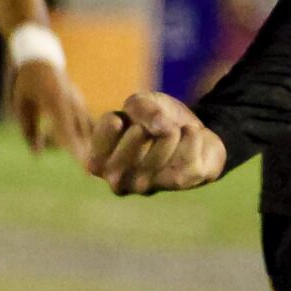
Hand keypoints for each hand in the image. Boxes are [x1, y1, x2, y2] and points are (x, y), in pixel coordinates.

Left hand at [10, 59, 91, 160]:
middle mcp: (73, 104)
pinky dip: (82, 139)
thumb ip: (29, 131)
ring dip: (84, 148)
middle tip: (94, 175)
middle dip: (88, 155)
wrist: (41, 60)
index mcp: (56, 101)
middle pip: (82, 134)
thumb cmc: (27, 82)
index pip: (67, 131)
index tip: (85, 167)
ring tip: (83, 163)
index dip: (76, 151)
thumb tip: (37, 155)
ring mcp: (79, 105)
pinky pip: (84, 127)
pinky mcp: (81, 107)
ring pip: (84, 132)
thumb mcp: (21, 105)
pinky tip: (76, 147)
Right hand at [87, 90, 227, 194]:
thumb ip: (137, 106)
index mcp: (98, 163)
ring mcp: (149, 185)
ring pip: (168, 136)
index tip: (123, 121)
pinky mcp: (179, 181)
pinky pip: (190, 142)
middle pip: (140, 130)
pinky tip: (188, 142)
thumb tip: (158, 124)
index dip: (122, 116)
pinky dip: (192, 133)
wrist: (190, 140)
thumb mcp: (140, 105)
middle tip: (155, 129)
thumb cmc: (155, 123)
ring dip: (175, 127)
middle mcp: (118, 181)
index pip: (109, 125)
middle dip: (153, 119)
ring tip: (172, 136)